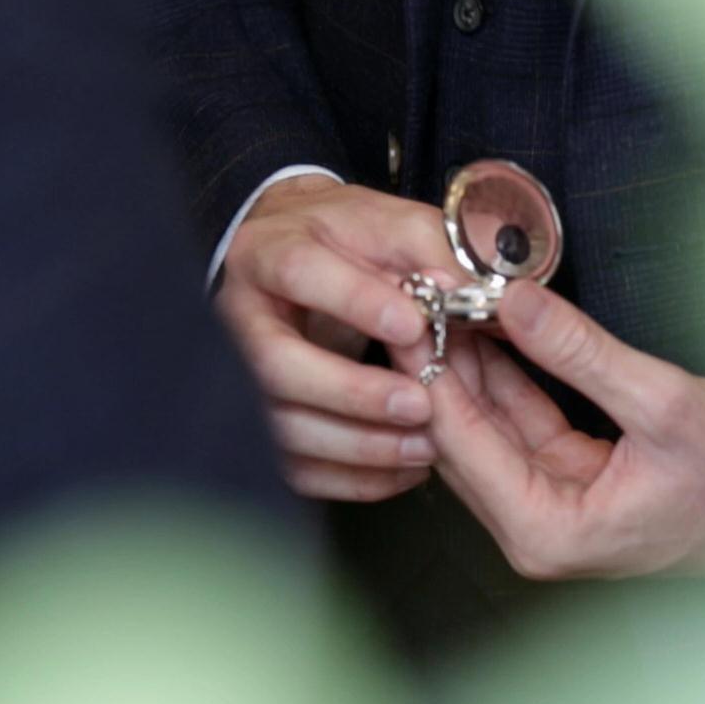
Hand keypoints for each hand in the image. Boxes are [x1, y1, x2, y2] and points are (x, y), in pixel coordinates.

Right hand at [215, 174, 455, 500]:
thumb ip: (431, 248)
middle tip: (421, 404)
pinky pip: (296, 469)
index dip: (355, 301)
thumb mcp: (389, 224)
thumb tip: (466, 290)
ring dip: (360, 446)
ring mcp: (238, 379)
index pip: (300, 273)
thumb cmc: (344, 245)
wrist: (290, 267)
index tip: (413, 325)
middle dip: (352, 392)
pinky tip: (406, 471)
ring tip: (427, 447)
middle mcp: (238, 317)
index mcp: (270, 252)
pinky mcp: (257, 427)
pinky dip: (354, 479)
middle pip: (276, 365)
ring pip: (283, 428)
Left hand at [406, 282, 704, 578]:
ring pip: (486, 427)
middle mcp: (535, 531)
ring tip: (450, 294)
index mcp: (547, 528)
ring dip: (472, 363)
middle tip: (423, 286)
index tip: (412, 300)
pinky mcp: (569, 487)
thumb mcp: (665, 402)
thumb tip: (511, 300)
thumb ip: (580, 351)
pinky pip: (520, 426)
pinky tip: (494, 326)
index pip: (458, 438)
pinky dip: (508, 377)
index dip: (430, 363)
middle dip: (442, 360)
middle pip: (459, 436)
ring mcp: (550, 511)